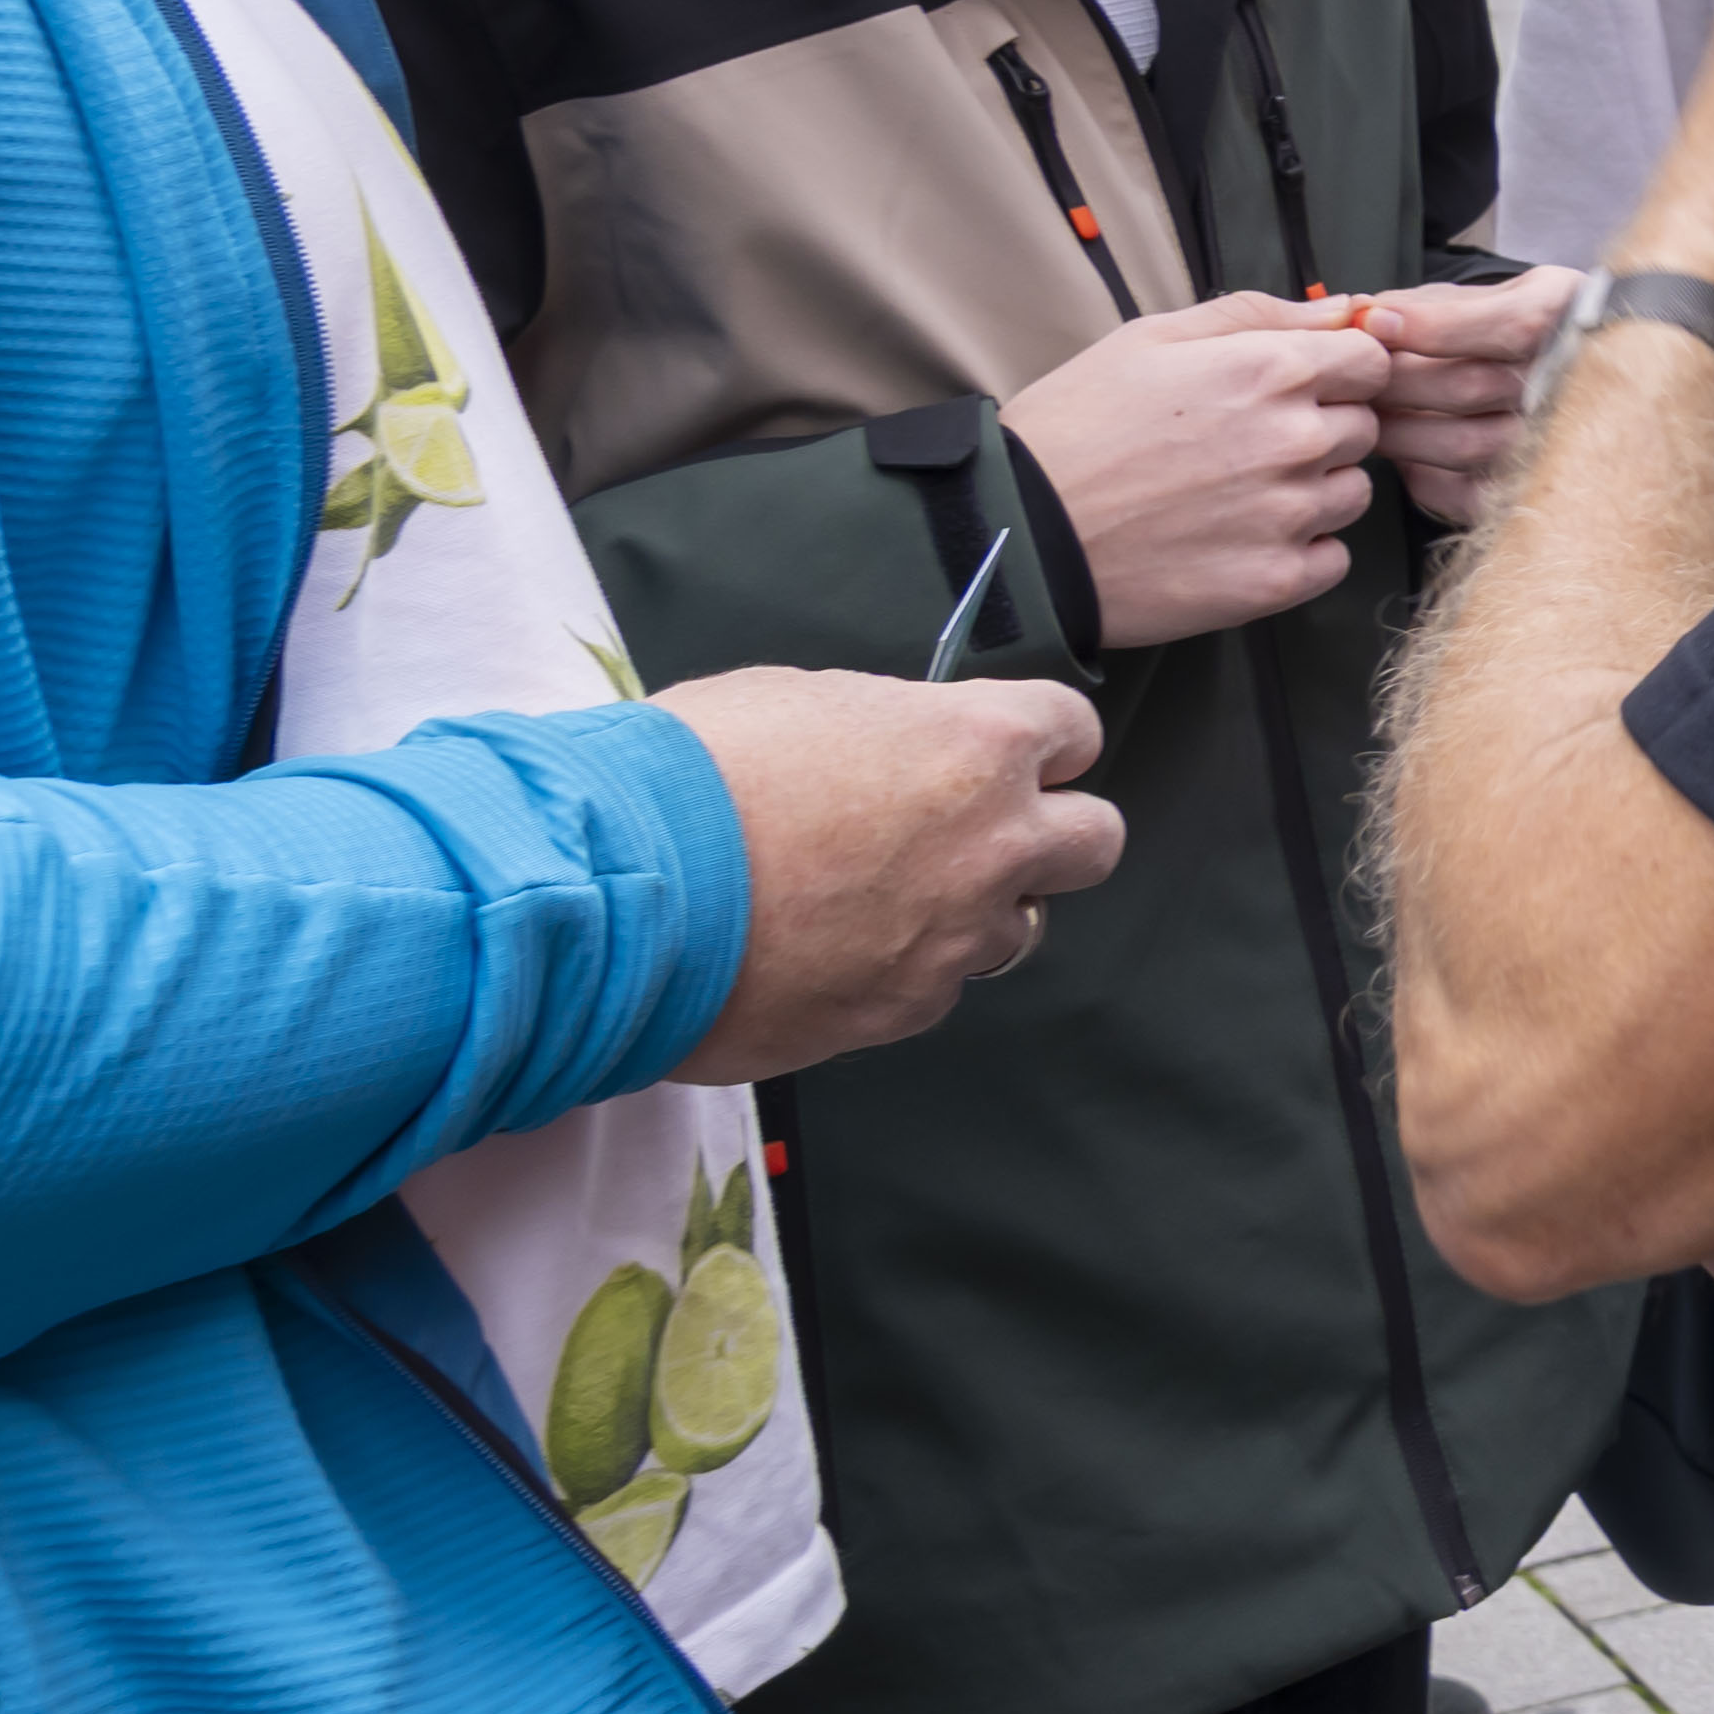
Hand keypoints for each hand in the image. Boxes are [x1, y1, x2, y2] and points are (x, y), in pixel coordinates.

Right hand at [655, 668, 1124, 1085]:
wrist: (617, 891)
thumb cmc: (692, 776)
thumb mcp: (798, 701)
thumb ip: (885, 727)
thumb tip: (895, 746)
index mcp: (976, 746)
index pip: (1076, 730)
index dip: (1042, 742)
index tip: (1012, 752)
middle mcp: (992, 845)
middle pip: (1096, 841)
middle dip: (1053, 833)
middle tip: (983, 832)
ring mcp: (955, 938)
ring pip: (1019, 927)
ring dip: (973, 912)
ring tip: (883, 899)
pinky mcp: (903, 1012)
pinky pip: (937, 988)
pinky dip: (902, 970)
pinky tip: (832, 950)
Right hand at [1004, 297, 1396, 647]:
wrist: (1023, 531)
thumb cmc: (1078, 426)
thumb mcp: (1150, 338)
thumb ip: (1257, 316)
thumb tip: (1343, 309)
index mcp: (1270, 370)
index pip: (1373, 361)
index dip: (1343, 372)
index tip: (1305, 387)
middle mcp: (1295, 440)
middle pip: (1364, 427)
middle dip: (1322, 428)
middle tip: (1249, 444)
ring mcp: (1290, 514)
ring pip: (1352, 493)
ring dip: (1315, 491)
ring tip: (1237, 493)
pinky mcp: (1276, 580)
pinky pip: (1333, 558)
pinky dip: (1302, 551)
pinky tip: (1242, 538)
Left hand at [1342, 266, 1580, 529]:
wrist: (1569, 388)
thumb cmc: (1515, 335)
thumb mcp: (1490, 296)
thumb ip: (1431, 302)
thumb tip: (1363, 314)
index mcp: (1568, 319)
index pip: (1513, 326)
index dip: (1436, 326)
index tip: (1374, 321)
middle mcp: (1574, 386)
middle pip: (1472, 387)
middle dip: (1394, 378)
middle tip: (1352, 373)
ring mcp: (1554, 446)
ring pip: (1463, 443)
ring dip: (1397, 428)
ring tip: (1370, 410)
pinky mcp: (1523, 493)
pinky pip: (1462, 491)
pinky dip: (1417, 471)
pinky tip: (1406, 447)